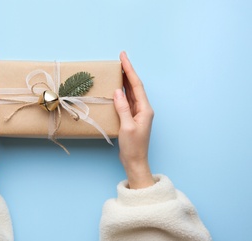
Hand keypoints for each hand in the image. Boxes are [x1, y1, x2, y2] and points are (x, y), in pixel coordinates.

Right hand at [114, 52, 154, 188]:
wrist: (135, 161)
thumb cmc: (133, 146)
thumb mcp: (127, 127)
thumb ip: (123, 108)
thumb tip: (118, 91)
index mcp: (145, 109)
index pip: (136, 85)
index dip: (130, 70)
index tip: (123, 57)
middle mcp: (143, 109)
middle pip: (135, 86)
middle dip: (128, 71)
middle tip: (121, 58)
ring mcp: (137, 113)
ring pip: (131, 92)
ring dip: (125, 80)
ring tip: (119, 69)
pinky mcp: (131, 118)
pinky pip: (127, 101)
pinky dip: (122, 92)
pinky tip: (117, 87)